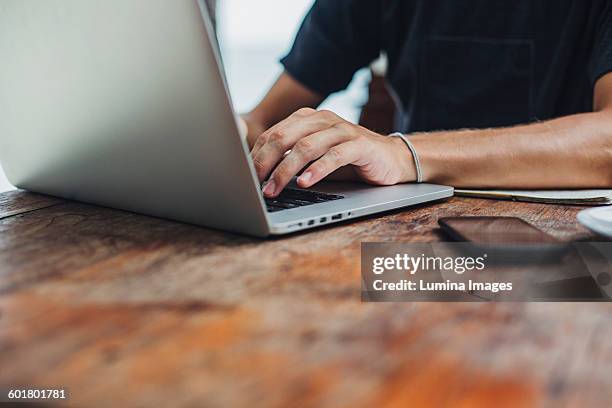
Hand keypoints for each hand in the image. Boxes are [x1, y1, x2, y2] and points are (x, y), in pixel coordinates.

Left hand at [250, 108, 416, 197]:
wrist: (390, 159)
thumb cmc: (348, 160)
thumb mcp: (315, 157)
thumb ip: (290, 158)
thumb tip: (256, 175)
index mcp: (307, 118)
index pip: (272, 134)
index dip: (255, 156)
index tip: (243, 177)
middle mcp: (322, 119)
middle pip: (284, 137)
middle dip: (265, 162)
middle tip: (253, 183)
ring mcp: (341, 130)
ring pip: (306, 147)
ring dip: (285, 170)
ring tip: (273, 189)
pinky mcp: (359, 144)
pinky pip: (334, 156)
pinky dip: (317, 170)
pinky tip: (305, 183)